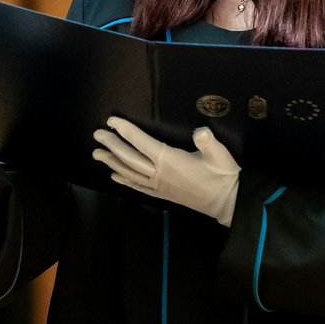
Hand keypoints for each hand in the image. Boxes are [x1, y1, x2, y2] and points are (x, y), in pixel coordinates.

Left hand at [93, 116, 240, 225]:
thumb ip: (208, 142)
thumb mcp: (220, 155)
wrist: (227, 202)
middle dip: (112, 144)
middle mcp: (159, 174)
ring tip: (98, 154)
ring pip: (130, 173)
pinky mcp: (162, 194)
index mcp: (170, 160)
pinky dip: (124, 180)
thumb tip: (201, 131)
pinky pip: (138, 187)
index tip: (112, 120)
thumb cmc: (222, 176)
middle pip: (130, 157)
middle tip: (97, 134)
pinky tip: (114, 176)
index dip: (126, 130)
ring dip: (112, 162)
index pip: (142, 142)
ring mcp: (159, 186)